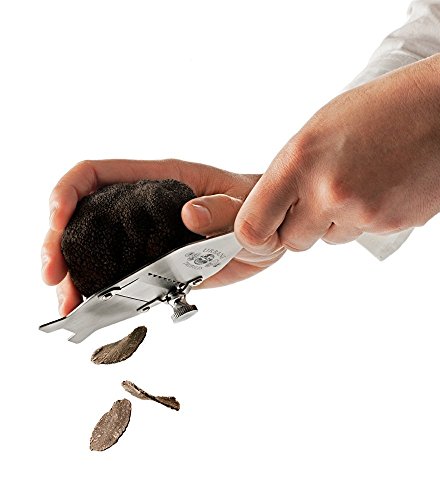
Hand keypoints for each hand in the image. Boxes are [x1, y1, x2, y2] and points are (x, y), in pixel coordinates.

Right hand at [41, 159, 284, 314]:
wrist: (269, 232)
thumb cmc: (258, 206)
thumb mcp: (247, 204)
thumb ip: (221, 208)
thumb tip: (189, 215)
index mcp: (159, 181)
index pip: (96, 175)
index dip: (67, 193)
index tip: (57, 220)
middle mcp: (143, 209)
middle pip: (82, 217)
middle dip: (59, 243)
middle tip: (54, 277)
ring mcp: (146, 238)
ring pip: (96, 251)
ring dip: (75, 276)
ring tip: (68, 303)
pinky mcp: (156, 265)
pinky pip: (122, 277)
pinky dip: (104, 293)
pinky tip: (94, 310)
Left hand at [234, 48, 439, 254]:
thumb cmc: (383, 109)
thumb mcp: (320, 127)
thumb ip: (292, 170)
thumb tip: (272, 205)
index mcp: (299, 161)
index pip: (253, 226)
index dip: (255, 235)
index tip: (263, 232)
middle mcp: (326, 191)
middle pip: (293, 241)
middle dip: (302, 226)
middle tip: (321, 199)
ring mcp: (361, 212)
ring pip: (330, 239)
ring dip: (337, 221)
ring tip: (361, 182)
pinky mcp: (390, 225)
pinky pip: (362, 234)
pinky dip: (367, 218)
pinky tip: (383, 186)